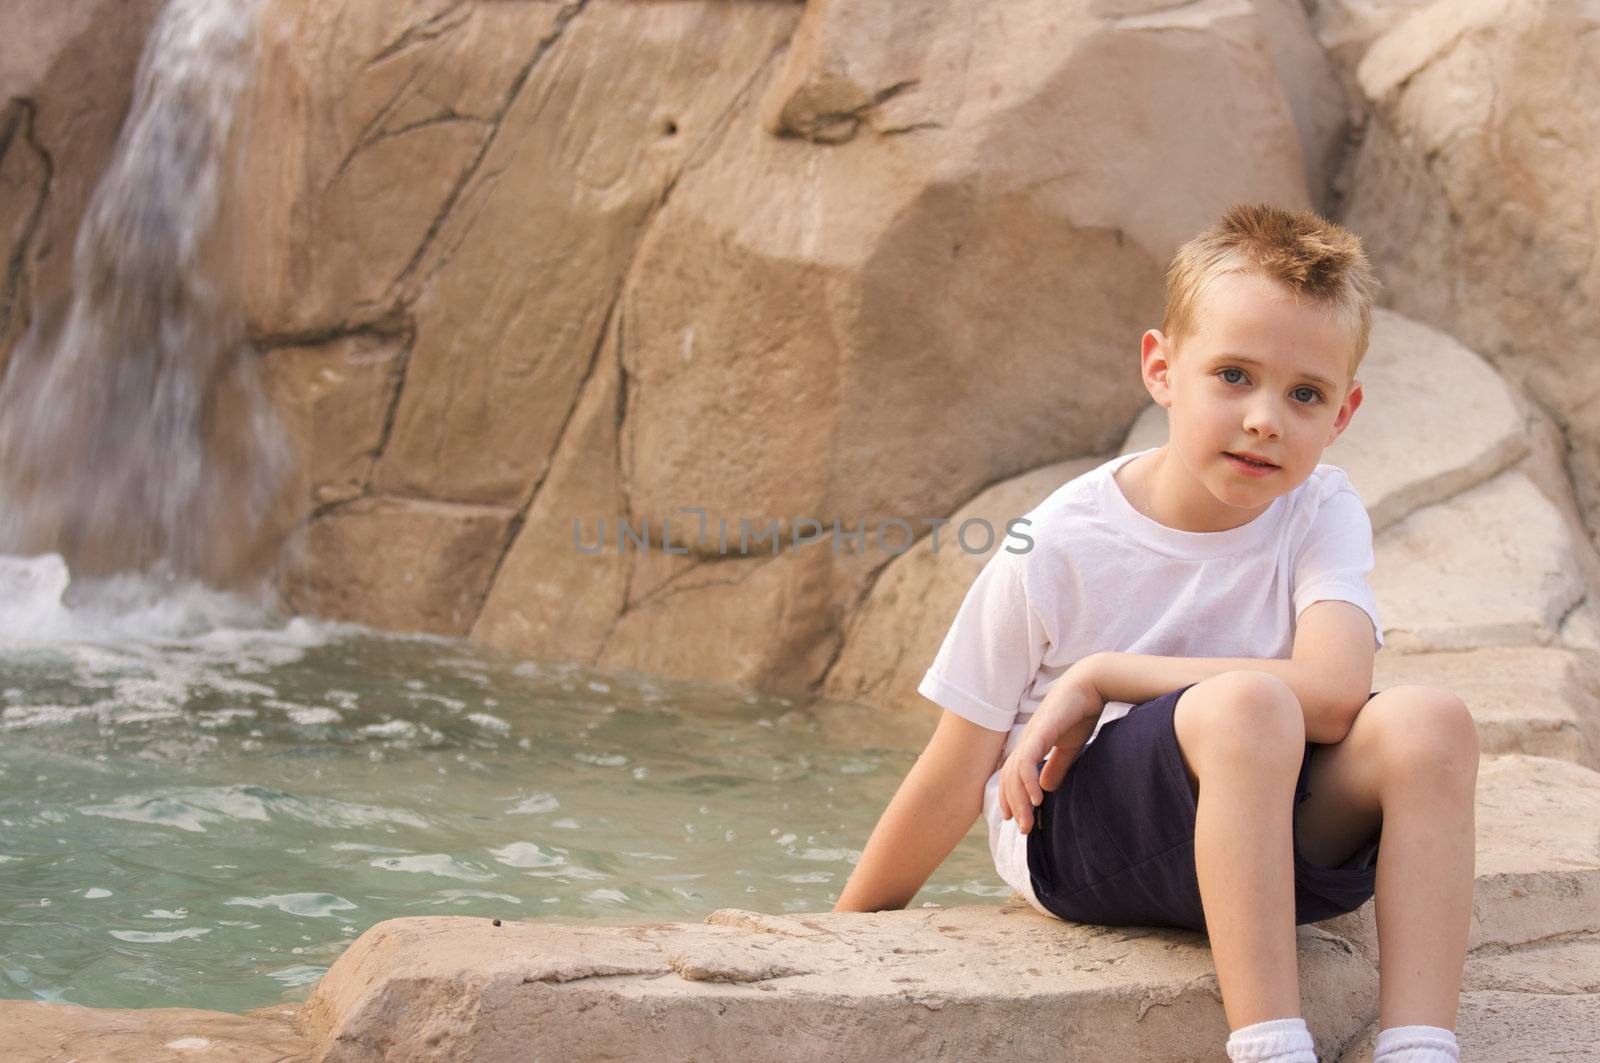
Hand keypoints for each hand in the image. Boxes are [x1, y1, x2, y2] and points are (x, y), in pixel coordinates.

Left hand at [998, 662, 1106, 834]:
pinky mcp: (1041, 730)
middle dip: (1014, 805)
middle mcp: (1027, 740)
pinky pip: (1028, 759)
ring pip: (1016, 772)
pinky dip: (1028, 780)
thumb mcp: (1068, 746)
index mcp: (1032, 744)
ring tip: (1027, 820)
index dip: (1012, 797)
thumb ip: (1057, 766)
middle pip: (1010, 778)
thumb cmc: (1080, 712)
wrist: (1091, 684)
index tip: (1018, 820)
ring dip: (1020, 799)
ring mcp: (1032, 734)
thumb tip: (1046, 787)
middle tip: (1023, 828)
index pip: (1013, 775)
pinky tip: (1037, 797)